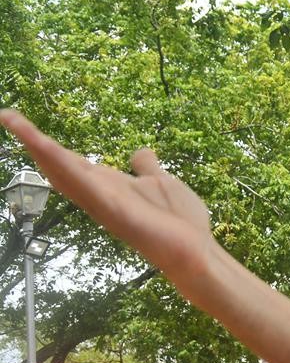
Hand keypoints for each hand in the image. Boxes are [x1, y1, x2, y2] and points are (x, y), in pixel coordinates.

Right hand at [0, 110, 218, 296]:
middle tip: (7, 114)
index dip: (45, 141)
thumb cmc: (178, 220)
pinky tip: (47, 150)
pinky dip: (65, 168)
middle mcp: (99, 193)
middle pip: (58, 164)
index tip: (19, 119)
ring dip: (40, 148)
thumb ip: (147, 167)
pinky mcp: (115, 212)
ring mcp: (104, 203)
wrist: (197, 248)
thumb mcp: (161, 181)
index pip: (69, 158)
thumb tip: (140, 152)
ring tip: (15, 122)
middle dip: (32, 140)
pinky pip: (86, 187)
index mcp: (107, 183)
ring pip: (65, 173)